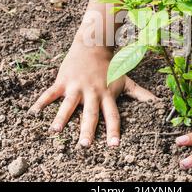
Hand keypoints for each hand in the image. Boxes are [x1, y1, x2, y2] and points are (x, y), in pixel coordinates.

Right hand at [28, 38, 157, 146]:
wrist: (93, 46)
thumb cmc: (110, 67)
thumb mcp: (126, 80)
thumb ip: (141, 95)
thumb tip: (158, 104)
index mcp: (106, 95)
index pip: (112, 115)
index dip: (114, 130)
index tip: (114, 145)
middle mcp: (92, 93)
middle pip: (90, 114)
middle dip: (87, 130)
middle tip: (85, 146)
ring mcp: (76, 87)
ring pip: (68, 105)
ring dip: (61, 118)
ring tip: (55, 131)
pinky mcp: (63, 81)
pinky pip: (50, 93)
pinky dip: (41, 102)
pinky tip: (32, 113)